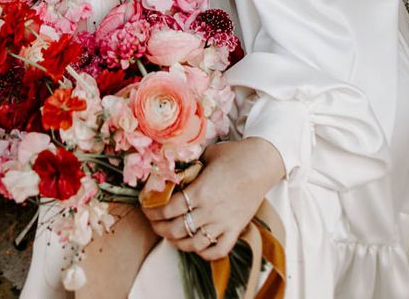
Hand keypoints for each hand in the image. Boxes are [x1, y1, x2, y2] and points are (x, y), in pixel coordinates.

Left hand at [142, 138, 285, 260]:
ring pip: (194, 244)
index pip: (168, 209)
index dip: (153, 212)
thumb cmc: (234, 155)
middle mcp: (209, 210)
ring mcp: (223, 222)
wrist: (261, 163)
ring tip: (171, 236)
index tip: (147, 209)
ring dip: (178, 243)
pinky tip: (197, 247)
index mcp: (199, 191)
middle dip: (160, 229)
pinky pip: (219, 250)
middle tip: (155, 223)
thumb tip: (174, 167)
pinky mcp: (236, 229)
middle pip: (176, 229)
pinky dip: (206, 253)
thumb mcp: (206, 155)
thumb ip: (190, 166)